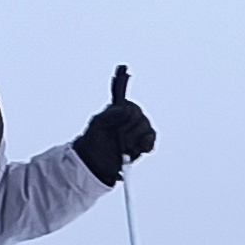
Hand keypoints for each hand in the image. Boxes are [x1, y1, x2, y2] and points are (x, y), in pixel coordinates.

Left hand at [75, 65, 157, 185]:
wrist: (95, 165)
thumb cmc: (92, 145)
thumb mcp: (98, 126)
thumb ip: (110, 115)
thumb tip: (122, 107)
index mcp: (117, 111)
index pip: (127, 102)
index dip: (123, 93)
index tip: (122, 80)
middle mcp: (128, 118)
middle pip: (138, 116)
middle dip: (128, 129)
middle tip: (117, 139)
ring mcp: (137, 130)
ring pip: (146, 128)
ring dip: (135, 139)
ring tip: (124, 147)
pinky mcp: (143, 143)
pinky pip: (152, 138)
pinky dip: (147, 144)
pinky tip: (139, 149)